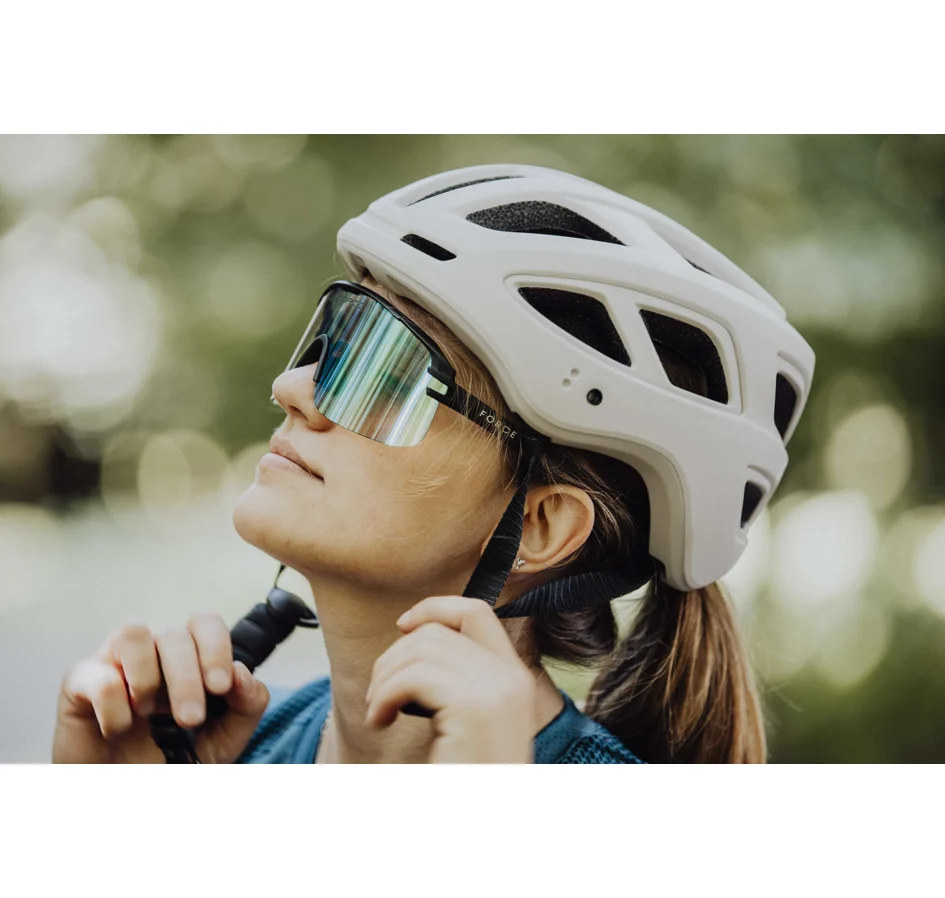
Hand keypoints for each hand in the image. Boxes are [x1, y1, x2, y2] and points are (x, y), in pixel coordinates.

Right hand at [52, 614, 269, 763]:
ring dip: (148, 676)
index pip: (205, 622)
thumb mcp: (225, 738)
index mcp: (188, 656)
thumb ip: (246, 704)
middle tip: (190, 719)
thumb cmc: (174, 758)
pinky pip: (97, 675)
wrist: (125, 794)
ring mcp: (113, 662)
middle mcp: (152, 651)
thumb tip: (242, 673)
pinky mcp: (78, 683)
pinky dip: (114, 706)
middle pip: (174, 634)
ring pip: (132, 632)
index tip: (221, 687)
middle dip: (187, 679)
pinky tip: (119, 729)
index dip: (217, 647)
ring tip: (149, 713)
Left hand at [365, 596, 535, 762]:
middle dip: (393, 657)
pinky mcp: (478, 707)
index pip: (477, 612)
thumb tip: (415, 628)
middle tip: (381, 698)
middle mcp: (513, 680)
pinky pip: (415, 675)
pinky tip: (381, 722)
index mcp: (513, 680)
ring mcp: (499, 692)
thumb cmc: (459, 776)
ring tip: (380, 712)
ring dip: (384, 679)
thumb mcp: (459, 719)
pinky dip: (385, 696)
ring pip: (421, 649)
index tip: (403, 626)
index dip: (435, 608)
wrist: (476, 827)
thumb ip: (451, 677)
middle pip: (437, 632)